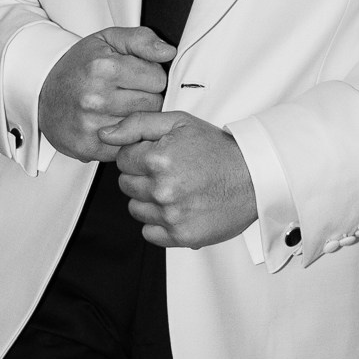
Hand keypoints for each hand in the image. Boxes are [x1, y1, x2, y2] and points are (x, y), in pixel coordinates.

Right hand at [40, 26, 175, 161]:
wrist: (42, 93)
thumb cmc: (78, 66)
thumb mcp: (108, 40)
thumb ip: (141, 40)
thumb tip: (167, 52)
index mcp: (104, 68)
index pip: (158, 78)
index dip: (151, 76)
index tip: (136, 76)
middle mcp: (96, 98)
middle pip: (153, 104)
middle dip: (146, 97)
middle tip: (127, 92)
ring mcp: (92, 125)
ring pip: (142, 127)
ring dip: (136, 118)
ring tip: (118, 107)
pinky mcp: (88, 147)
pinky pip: (126, 146)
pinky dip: (124, 137)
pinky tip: (111, 124)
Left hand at [110, 112, 258, 249]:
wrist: (254, 177)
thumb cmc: (218, 150)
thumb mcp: (178, 123)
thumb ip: (137, 124)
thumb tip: (105, 135)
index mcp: (158, 160)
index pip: (122, 160)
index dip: (139, 155)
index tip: (159, 155)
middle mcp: (162, 190)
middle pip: (126, 185)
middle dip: (142, 176)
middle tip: (169, 171)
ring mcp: (171, 215)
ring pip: (135, 209)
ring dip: (149, 200)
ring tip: (175, 189)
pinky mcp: (181, 235)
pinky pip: (149, 232)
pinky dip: (159, 223)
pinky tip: (177, 208)